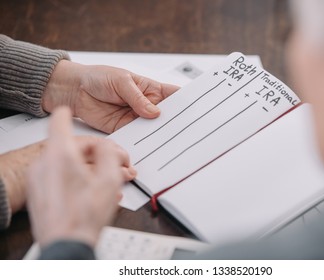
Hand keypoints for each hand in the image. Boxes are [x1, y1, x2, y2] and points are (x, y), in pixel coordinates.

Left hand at [27, 107, 126, 246]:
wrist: (66, 245)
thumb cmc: (84, 216)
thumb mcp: (109, 180)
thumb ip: (109, 155)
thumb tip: (107, 147)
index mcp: (60, 154)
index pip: (59, 120)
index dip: (70, 114)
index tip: (74, 113)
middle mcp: (44, 163)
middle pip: (71, 146)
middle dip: (97, 154)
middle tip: (117, 165)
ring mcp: (39, 178)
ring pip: (67, 162)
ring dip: (89, 167)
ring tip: (109, 182)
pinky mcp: (39, 192)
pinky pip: (60, 176)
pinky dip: (76, 178)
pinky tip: (95, 191)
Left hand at [42, 60, 179, 132]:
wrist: (76, 90)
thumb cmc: (99, 78)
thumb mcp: (121, 81)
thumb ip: (137, 98)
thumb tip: (154, 112)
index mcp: (151, 89)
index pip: (173, 96)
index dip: (185, 102)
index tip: (196, 109)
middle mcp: (146, 105)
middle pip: (167, 116)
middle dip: (175, 123)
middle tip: (185, 130)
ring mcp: (136, 118)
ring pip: (154, 129)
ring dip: (160, 134)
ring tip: (171, 140)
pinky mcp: (125, 129)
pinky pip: (137, 137)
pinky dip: (144, 142)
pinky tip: (150, 145)